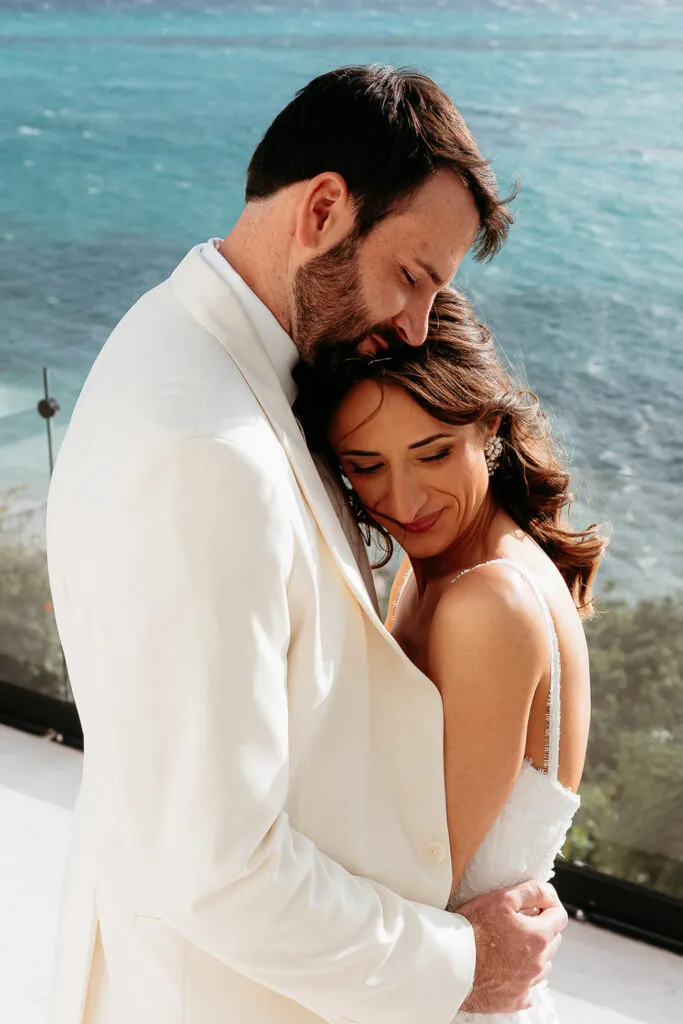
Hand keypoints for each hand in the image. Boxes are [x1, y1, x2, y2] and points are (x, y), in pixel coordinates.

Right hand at [457, 881, 567, 1014]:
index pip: (560, 917)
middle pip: (553, 941)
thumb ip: (530, 892)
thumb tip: (548, 892)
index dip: (550, 906)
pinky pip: (528, 989)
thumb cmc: (473, 930)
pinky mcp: (514, 1000)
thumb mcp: (501, 899)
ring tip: (511, 945)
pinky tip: (506, 970)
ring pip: (543, 965)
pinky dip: (522, 978)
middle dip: (542, 928)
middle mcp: (538, 962)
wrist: (452, 964)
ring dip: (534, 954)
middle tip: (520, 921)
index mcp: (538, 936)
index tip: (538, 903)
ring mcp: (527, 983)